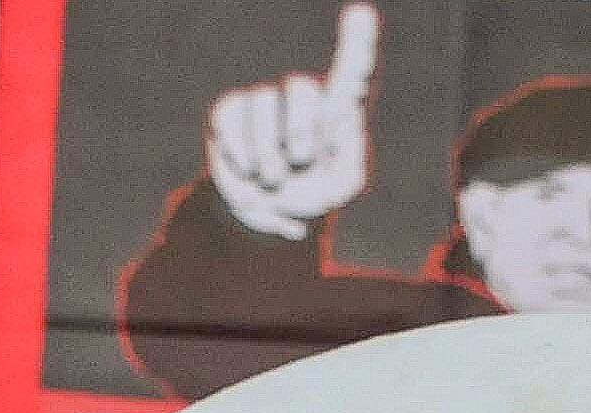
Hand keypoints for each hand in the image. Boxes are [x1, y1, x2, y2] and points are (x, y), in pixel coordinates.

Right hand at [207, 2, 377, 237]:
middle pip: (301, 87)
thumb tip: (345, 120)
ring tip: (273, 178)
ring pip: (264, 100)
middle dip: (300, 129)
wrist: (265, 214)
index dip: (357, 42)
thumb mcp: (338, 188)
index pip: (350, 70)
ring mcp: (264, 101)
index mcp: (336, 110)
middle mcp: (302, 98)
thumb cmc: (309, 196)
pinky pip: (232, 116)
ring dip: (269, 152)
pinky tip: (248, 170)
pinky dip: (240, 150)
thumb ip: (352, 159)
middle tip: (300, 161)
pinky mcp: (230, 111)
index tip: (361, 13)